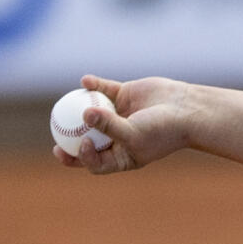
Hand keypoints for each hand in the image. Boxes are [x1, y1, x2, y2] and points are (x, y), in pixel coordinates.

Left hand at [51, 74, 196, 174]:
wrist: (186, 109)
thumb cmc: (162, 130)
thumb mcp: (134, 133)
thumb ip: (108, 126)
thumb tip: (83, 114)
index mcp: (121, 156)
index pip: (95, 162)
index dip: (82, 157)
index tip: (81, 145)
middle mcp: (117, 138)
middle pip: (87, 139)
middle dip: (69, 139)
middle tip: (56, 133)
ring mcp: (118, 116)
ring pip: (91, 113)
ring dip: (78, 108)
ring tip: (65, 104)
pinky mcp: (122, 95)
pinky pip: (103, 90)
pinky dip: (94, 86)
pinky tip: (85, 81)